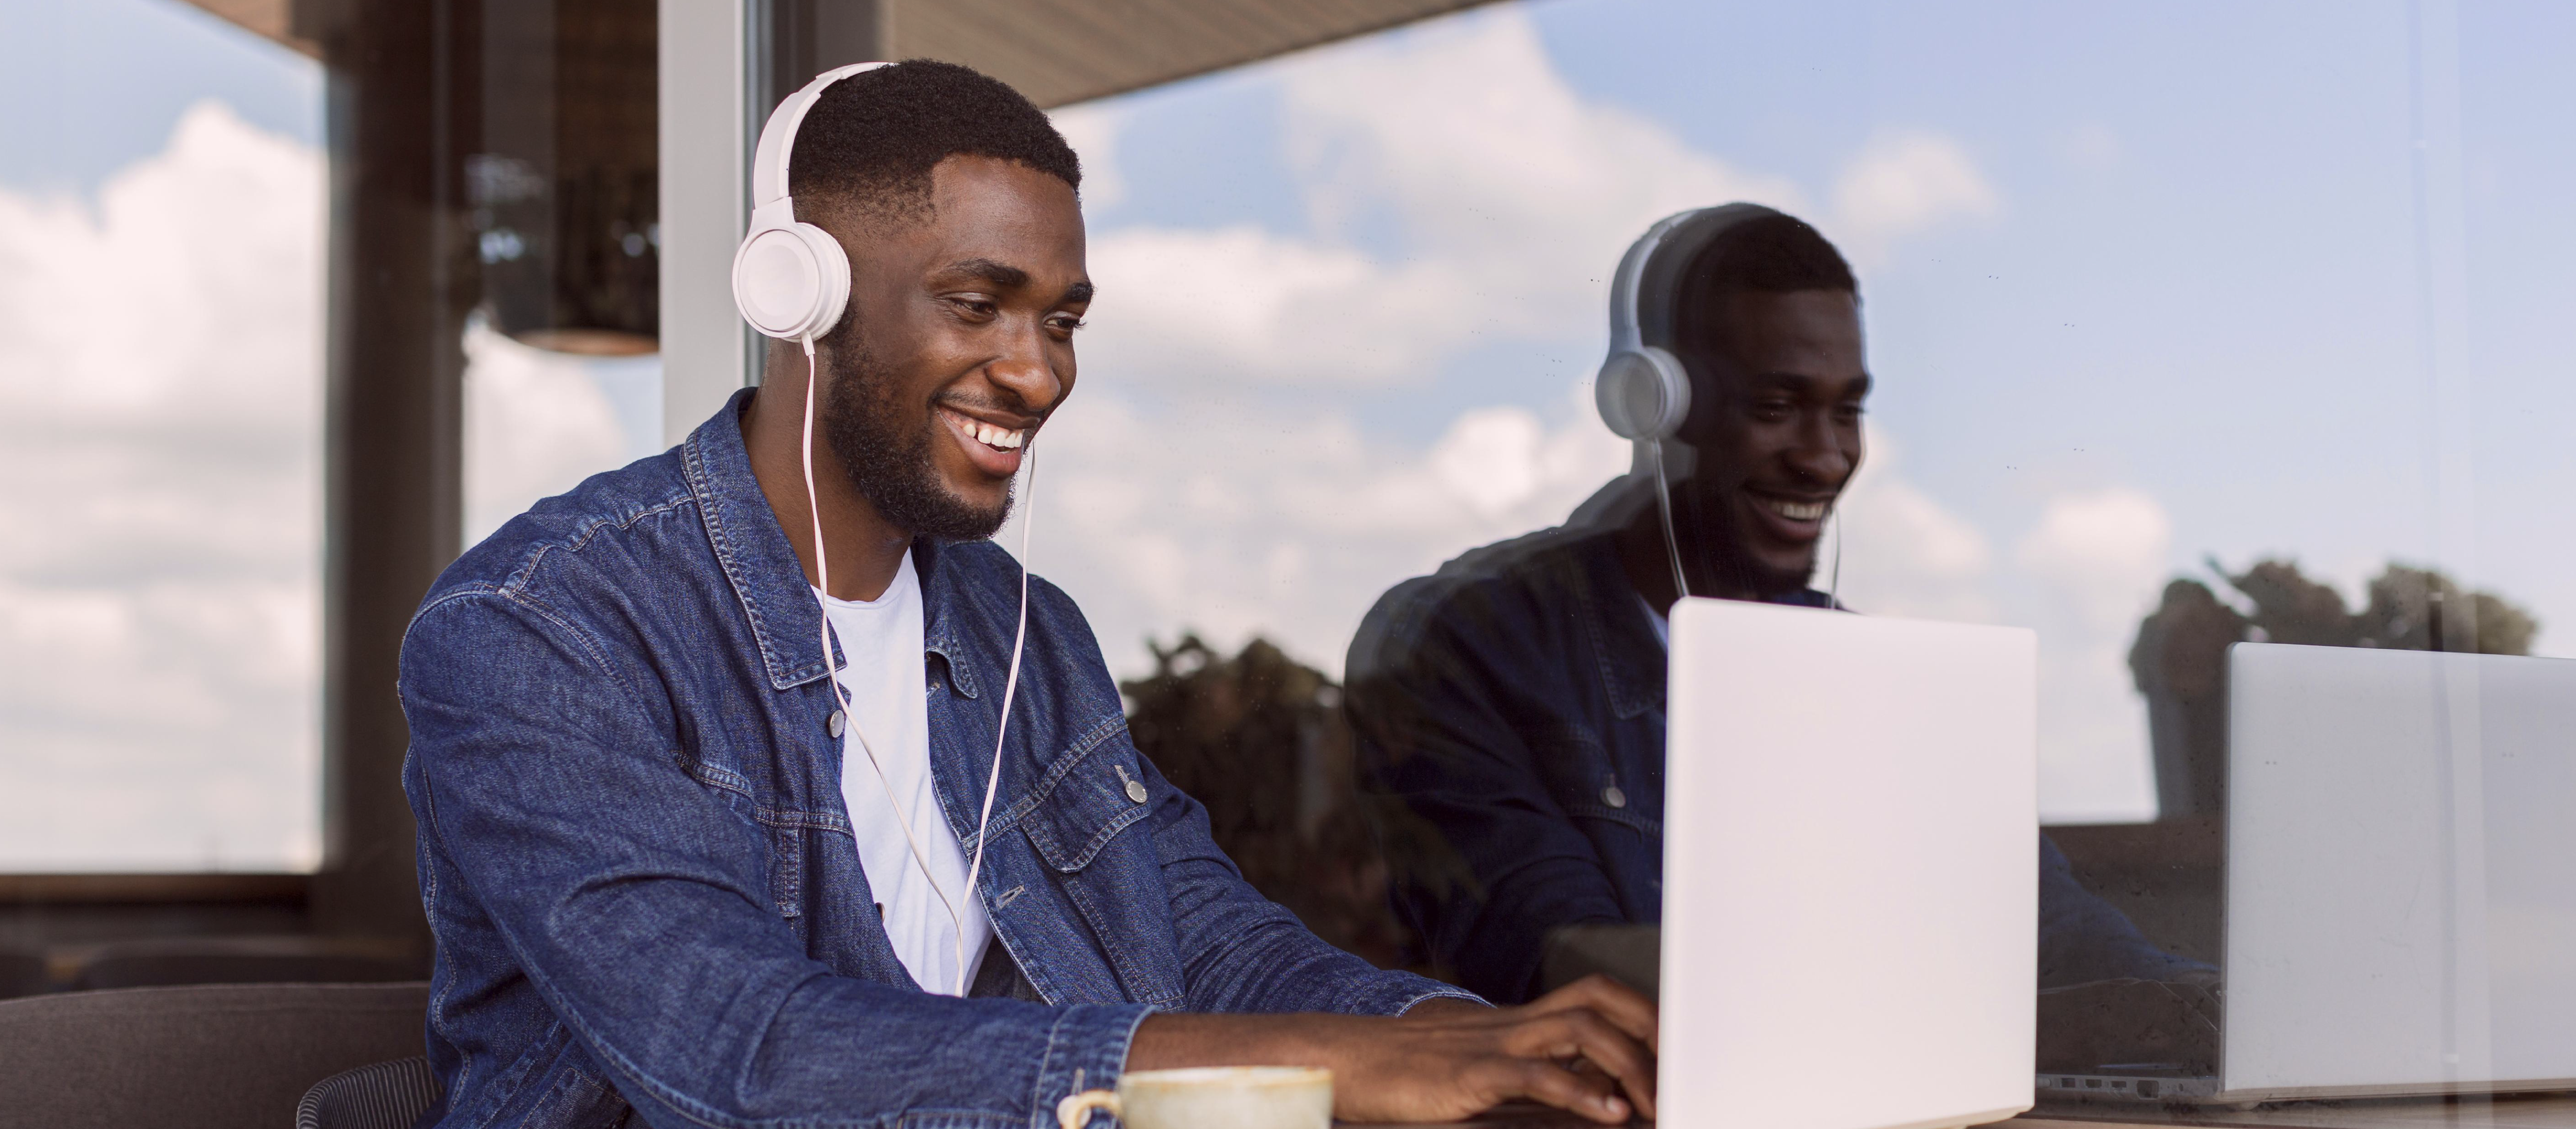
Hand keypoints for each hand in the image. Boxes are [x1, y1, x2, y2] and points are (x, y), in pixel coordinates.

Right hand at [1126, 974, 1656, 1123]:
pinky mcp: (1473, 1075)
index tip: (1685, 1051)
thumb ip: (1541, 1078)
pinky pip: (1538, 1075)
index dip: (1647, 1014)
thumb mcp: (1488, 1072)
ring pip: (1582, 1031)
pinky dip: (1582, 1094)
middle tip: (1687, 1076)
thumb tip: (1602, 1098)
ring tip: (1658, 1103)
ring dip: (1631, 1065)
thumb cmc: (1418, 1078)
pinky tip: (1611, 1118)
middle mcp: (1517, 1022)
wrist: (1347, 1064)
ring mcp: (1496, 1044)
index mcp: (1523, 1020)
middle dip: (1653, 1033)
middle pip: (1603, 1001)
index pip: (1600, 995)